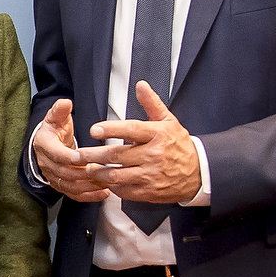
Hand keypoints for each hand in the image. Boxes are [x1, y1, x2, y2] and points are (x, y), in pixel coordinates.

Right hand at [30, 100, 110, 204]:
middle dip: (84, 174)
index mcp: (44, 146)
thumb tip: (65, 103)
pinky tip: (103, 193)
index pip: (57, 155)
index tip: (83, 156)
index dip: (70, 157)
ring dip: (89, 186)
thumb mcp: (55, 117)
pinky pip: (73, 195)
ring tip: (107, 183)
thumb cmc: (54, 130)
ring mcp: (53, 177)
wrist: (47, 144)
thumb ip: (60, 110)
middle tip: (102, 171)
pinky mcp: (61, 185)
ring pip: (70, 186)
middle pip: (65, 173)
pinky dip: (89, 196)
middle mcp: (47, 164)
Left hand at [84, 81, 201, 203]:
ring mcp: (151, 175)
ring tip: (88, 168)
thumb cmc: (179, 145)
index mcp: (158, 134)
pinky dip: (112, 185)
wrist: (198, 173)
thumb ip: (151, 104)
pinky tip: (105, 180)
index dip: (110, 129)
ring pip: (117, 175)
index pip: (131, 130)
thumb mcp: (169, 121)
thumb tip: (140, 84)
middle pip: (117, 155)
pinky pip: (124, 190)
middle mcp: (153, 155)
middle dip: (93, 155)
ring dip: (99, 172)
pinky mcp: (149, 192)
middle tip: (78, 153)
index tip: (93, 130)